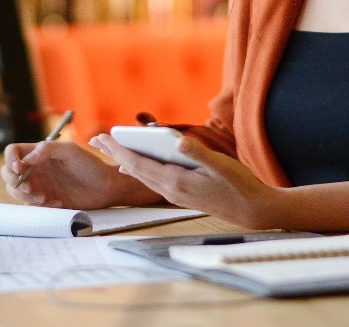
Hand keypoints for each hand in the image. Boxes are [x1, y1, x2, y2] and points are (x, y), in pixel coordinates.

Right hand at [0, 140, 159, 209]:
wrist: (105, 187)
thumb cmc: (90, 165)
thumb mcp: (70, 151)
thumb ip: (48, 149)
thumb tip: (27, 158)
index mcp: (39, 153)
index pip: (13, 152)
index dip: (10, 159)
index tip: (19, 168)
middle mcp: (35, 168)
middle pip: (7, 172)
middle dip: (13, 181)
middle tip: (29, 188)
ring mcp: (39, 184)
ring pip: (15, 190)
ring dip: (25, 196)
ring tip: (44, 198)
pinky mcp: (45, 200)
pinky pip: (30, 205)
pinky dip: (39, 206)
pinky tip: (57, 203)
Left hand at [88, 132, 282, 228]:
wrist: (253, 210)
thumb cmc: (240, 186)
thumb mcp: (223, 166)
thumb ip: (200, 153)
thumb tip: (178, 141)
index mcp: (176, 181)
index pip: (140, 163)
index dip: (120, 149)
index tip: (102, 137)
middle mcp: (171, 190)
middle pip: (135, 170)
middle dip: (115, 153)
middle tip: (95, 138)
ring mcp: (175, 194)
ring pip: (142, 176)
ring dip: (125, 161)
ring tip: (110, 149)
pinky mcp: (181, 195)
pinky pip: (152, 180)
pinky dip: (139, 169)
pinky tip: (136, 165)